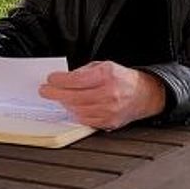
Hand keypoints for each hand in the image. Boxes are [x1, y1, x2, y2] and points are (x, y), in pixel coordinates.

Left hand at [37, 61, 165, 129]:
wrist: (144, 94)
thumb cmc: (121, 79)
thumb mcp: (102, 66)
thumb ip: (82, 72)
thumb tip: (62, 79)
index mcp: (107, 76)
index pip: (76, 80)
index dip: (59, 80)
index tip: (50, 79)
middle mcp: (110, 94)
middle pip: (74, 97)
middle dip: (55, 94)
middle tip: (45, 91)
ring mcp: (110, 110)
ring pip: (77, 110)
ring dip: (64, 104)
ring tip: (59, 98)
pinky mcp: (109, 122)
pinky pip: (85, 120)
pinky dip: (75, 114)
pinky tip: (71, 107)